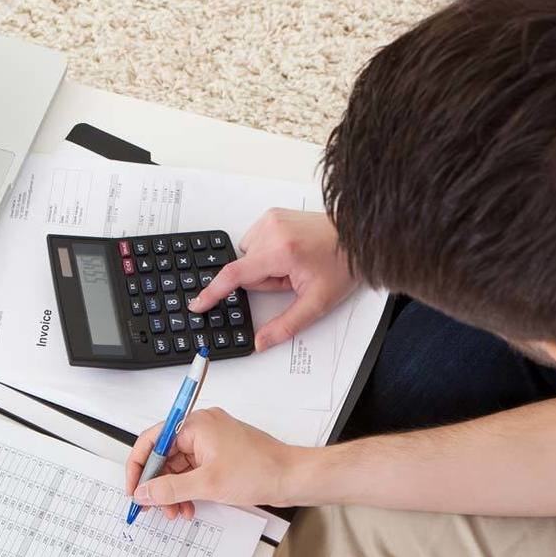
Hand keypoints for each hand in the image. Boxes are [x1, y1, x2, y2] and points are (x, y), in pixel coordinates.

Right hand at [125, 407, 300, 520]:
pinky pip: (193, 470)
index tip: (135, 490)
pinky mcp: (219, 455)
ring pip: (178, 466)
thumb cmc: (260, 470)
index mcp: (195, 424)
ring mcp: (211, 441)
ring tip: (177, 512)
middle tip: (156, 508)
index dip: (139, 467)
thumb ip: (170, 489)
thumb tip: (145, 492)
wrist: (291, 477)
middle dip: (159, 485)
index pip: (152, 440)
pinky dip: (188, 489)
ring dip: (173, 491)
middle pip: (164, 455)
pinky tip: (190, 506)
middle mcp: (201, 428)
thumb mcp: (207, 484)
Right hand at [189, 209, 357, 350]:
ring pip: (249, 255)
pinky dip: (267, 252)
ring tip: (293, 265)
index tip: (197, 305)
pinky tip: (289, 253)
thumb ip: (285, 325)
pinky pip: (256, 241)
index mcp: (281, 251)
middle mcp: (271, 230)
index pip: (235, 275)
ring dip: (264, 266)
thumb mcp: (317, 303)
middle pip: (245, 268)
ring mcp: (271, 219)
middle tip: (291, 279)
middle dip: (263, 280)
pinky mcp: (272, 215)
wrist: (358, 237)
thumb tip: (261, 342)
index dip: (213, 293)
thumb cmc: (342, 265)